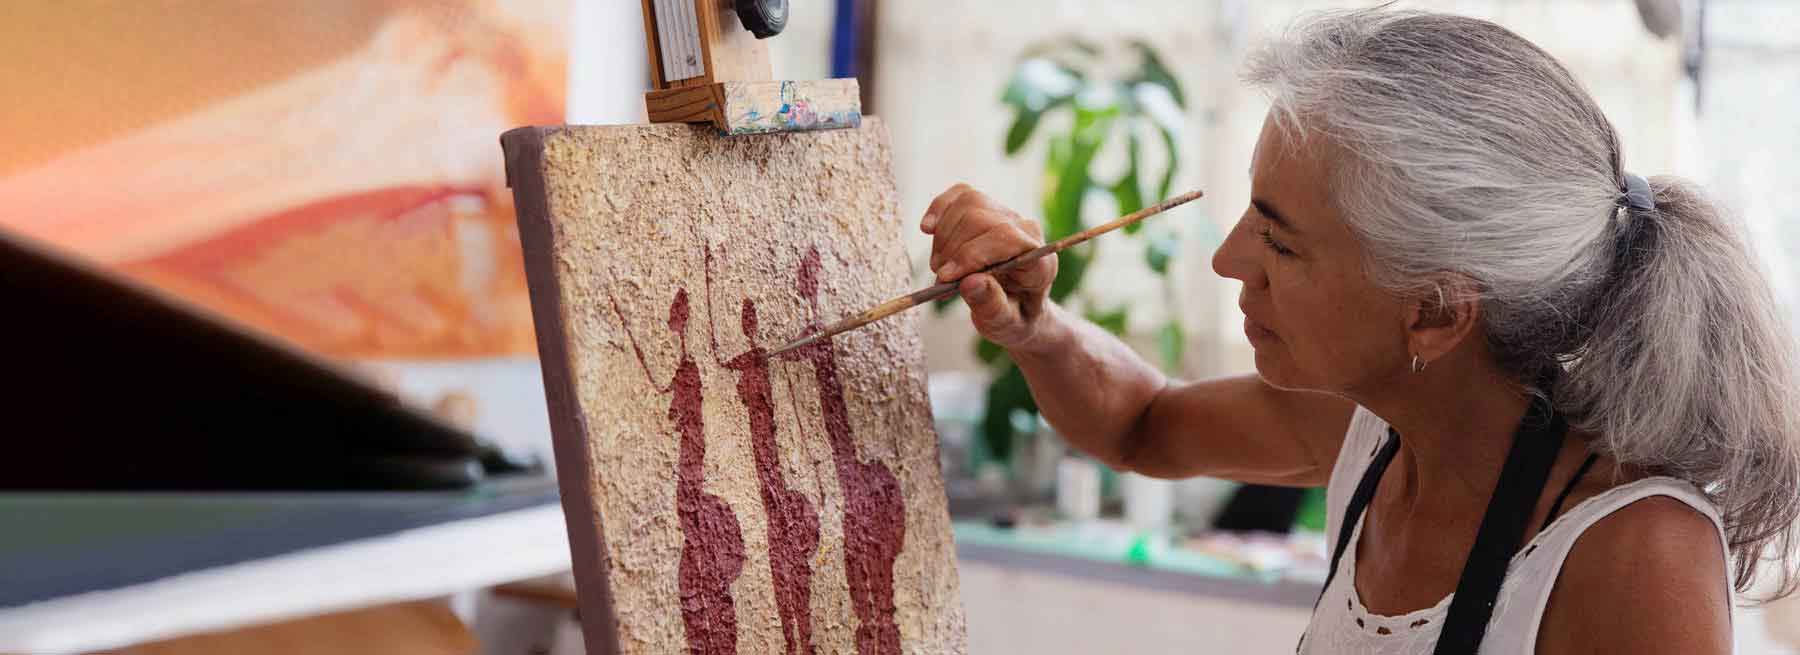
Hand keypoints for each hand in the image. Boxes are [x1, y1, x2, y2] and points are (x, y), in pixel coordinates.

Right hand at [922, 184, 1058, 349]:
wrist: (1015, 308)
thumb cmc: (1012, 318)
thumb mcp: (1006, 324)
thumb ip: (991, 305)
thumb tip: (970, 282)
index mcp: (1039, 260)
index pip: (1005, 237)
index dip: (971, 254)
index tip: (946, 278)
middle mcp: (1027, 231)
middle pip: (980, 219)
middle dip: (953, 249)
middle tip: (942, 279)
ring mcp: (1007, 215)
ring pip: (968, 204)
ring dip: (944, 237)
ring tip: (940, 267)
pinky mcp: (987, 208)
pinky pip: (961, 194)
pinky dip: (939, 209)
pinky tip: (928, 228)